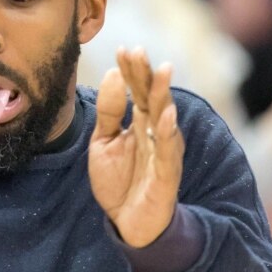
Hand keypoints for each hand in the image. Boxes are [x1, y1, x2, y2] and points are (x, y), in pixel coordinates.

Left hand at [89, 47, 184, 247]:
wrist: (126, 223)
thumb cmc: (118, 181)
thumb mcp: (103, 142)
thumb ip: (109, 111)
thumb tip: (113, 74)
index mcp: (140, 123)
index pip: (138, 90)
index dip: (132, 71)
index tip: (123, 48)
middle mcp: (155, 132)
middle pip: (153, 98)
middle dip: (147, 74)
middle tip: (139, 51)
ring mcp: (163, 152)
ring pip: (165, 119)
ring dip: (163, 95)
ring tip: (161, 71)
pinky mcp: (166, 174)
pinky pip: (168, 151)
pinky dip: (167, 132)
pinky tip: (166, 115)